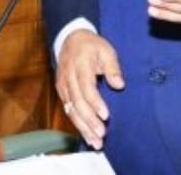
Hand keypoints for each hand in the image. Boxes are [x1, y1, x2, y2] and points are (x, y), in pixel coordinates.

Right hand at [55, 30, 124, 149]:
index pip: (86, 87)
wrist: (70, 39)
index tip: (106, 115)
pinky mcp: (62, 92)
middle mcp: (68, 77)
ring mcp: (63, 86)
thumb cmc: (91, 46)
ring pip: (71, 110)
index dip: (95, 103)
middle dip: (89, 120)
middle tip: (101, 134)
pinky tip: (87, 135)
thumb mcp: (106, 50)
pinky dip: (77, 124)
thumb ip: (112, 67)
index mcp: (80, 65)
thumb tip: (119, 84)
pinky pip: (68, 110)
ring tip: (95, 142)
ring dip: (83, 127)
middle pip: (77, 102)